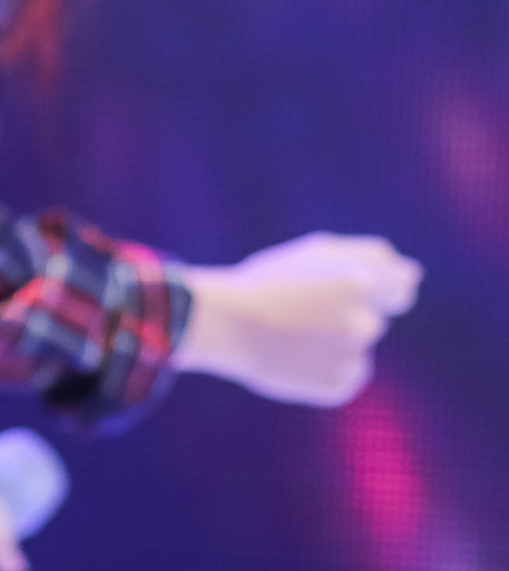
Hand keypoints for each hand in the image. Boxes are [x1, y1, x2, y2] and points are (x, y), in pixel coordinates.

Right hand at [172, 232, 421, 405]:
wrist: (226, 324)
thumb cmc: (268, 283)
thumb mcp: (314, 255)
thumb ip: (370, 257)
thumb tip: (414, 273)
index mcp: (360, 283)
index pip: (400, 285)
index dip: (377, 286)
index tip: (349, 289)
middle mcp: (363, 323)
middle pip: (371, 319)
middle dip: (345, 315)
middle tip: (302, 310)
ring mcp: (352, 357)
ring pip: (355, 347)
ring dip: (333, 342)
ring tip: (292, 335)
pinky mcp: (339, 385)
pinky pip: (344, 374)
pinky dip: (325, 367)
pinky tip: (295, 357)